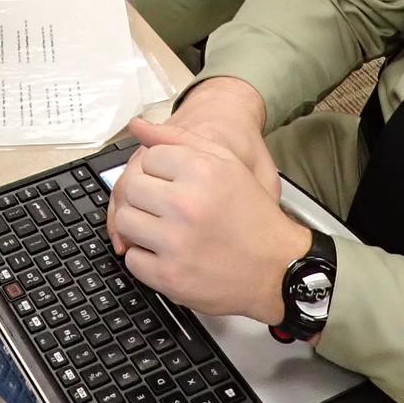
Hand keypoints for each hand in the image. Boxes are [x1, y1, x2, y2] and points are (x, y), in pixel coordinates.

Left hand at [108, 117, 310, 322]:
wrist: (279, 268)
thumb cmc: (253, 215)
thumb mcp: (226, 162)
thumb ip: (177, 138)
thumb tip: (137, 125)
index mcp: (201, 171)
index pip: (147, 158)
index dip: (159, 172)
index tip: (173, 184)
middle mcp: (186, 204)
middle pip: (132, 188)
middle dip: (147, 197)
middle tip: (167, 208)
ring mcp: (176, 242)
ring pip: (125, 222)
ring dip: (140, 226)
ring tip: (165, 229)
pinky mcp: (170, 277)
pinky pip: (132, 261)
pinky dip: (146, 259)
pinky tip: (169, 253)